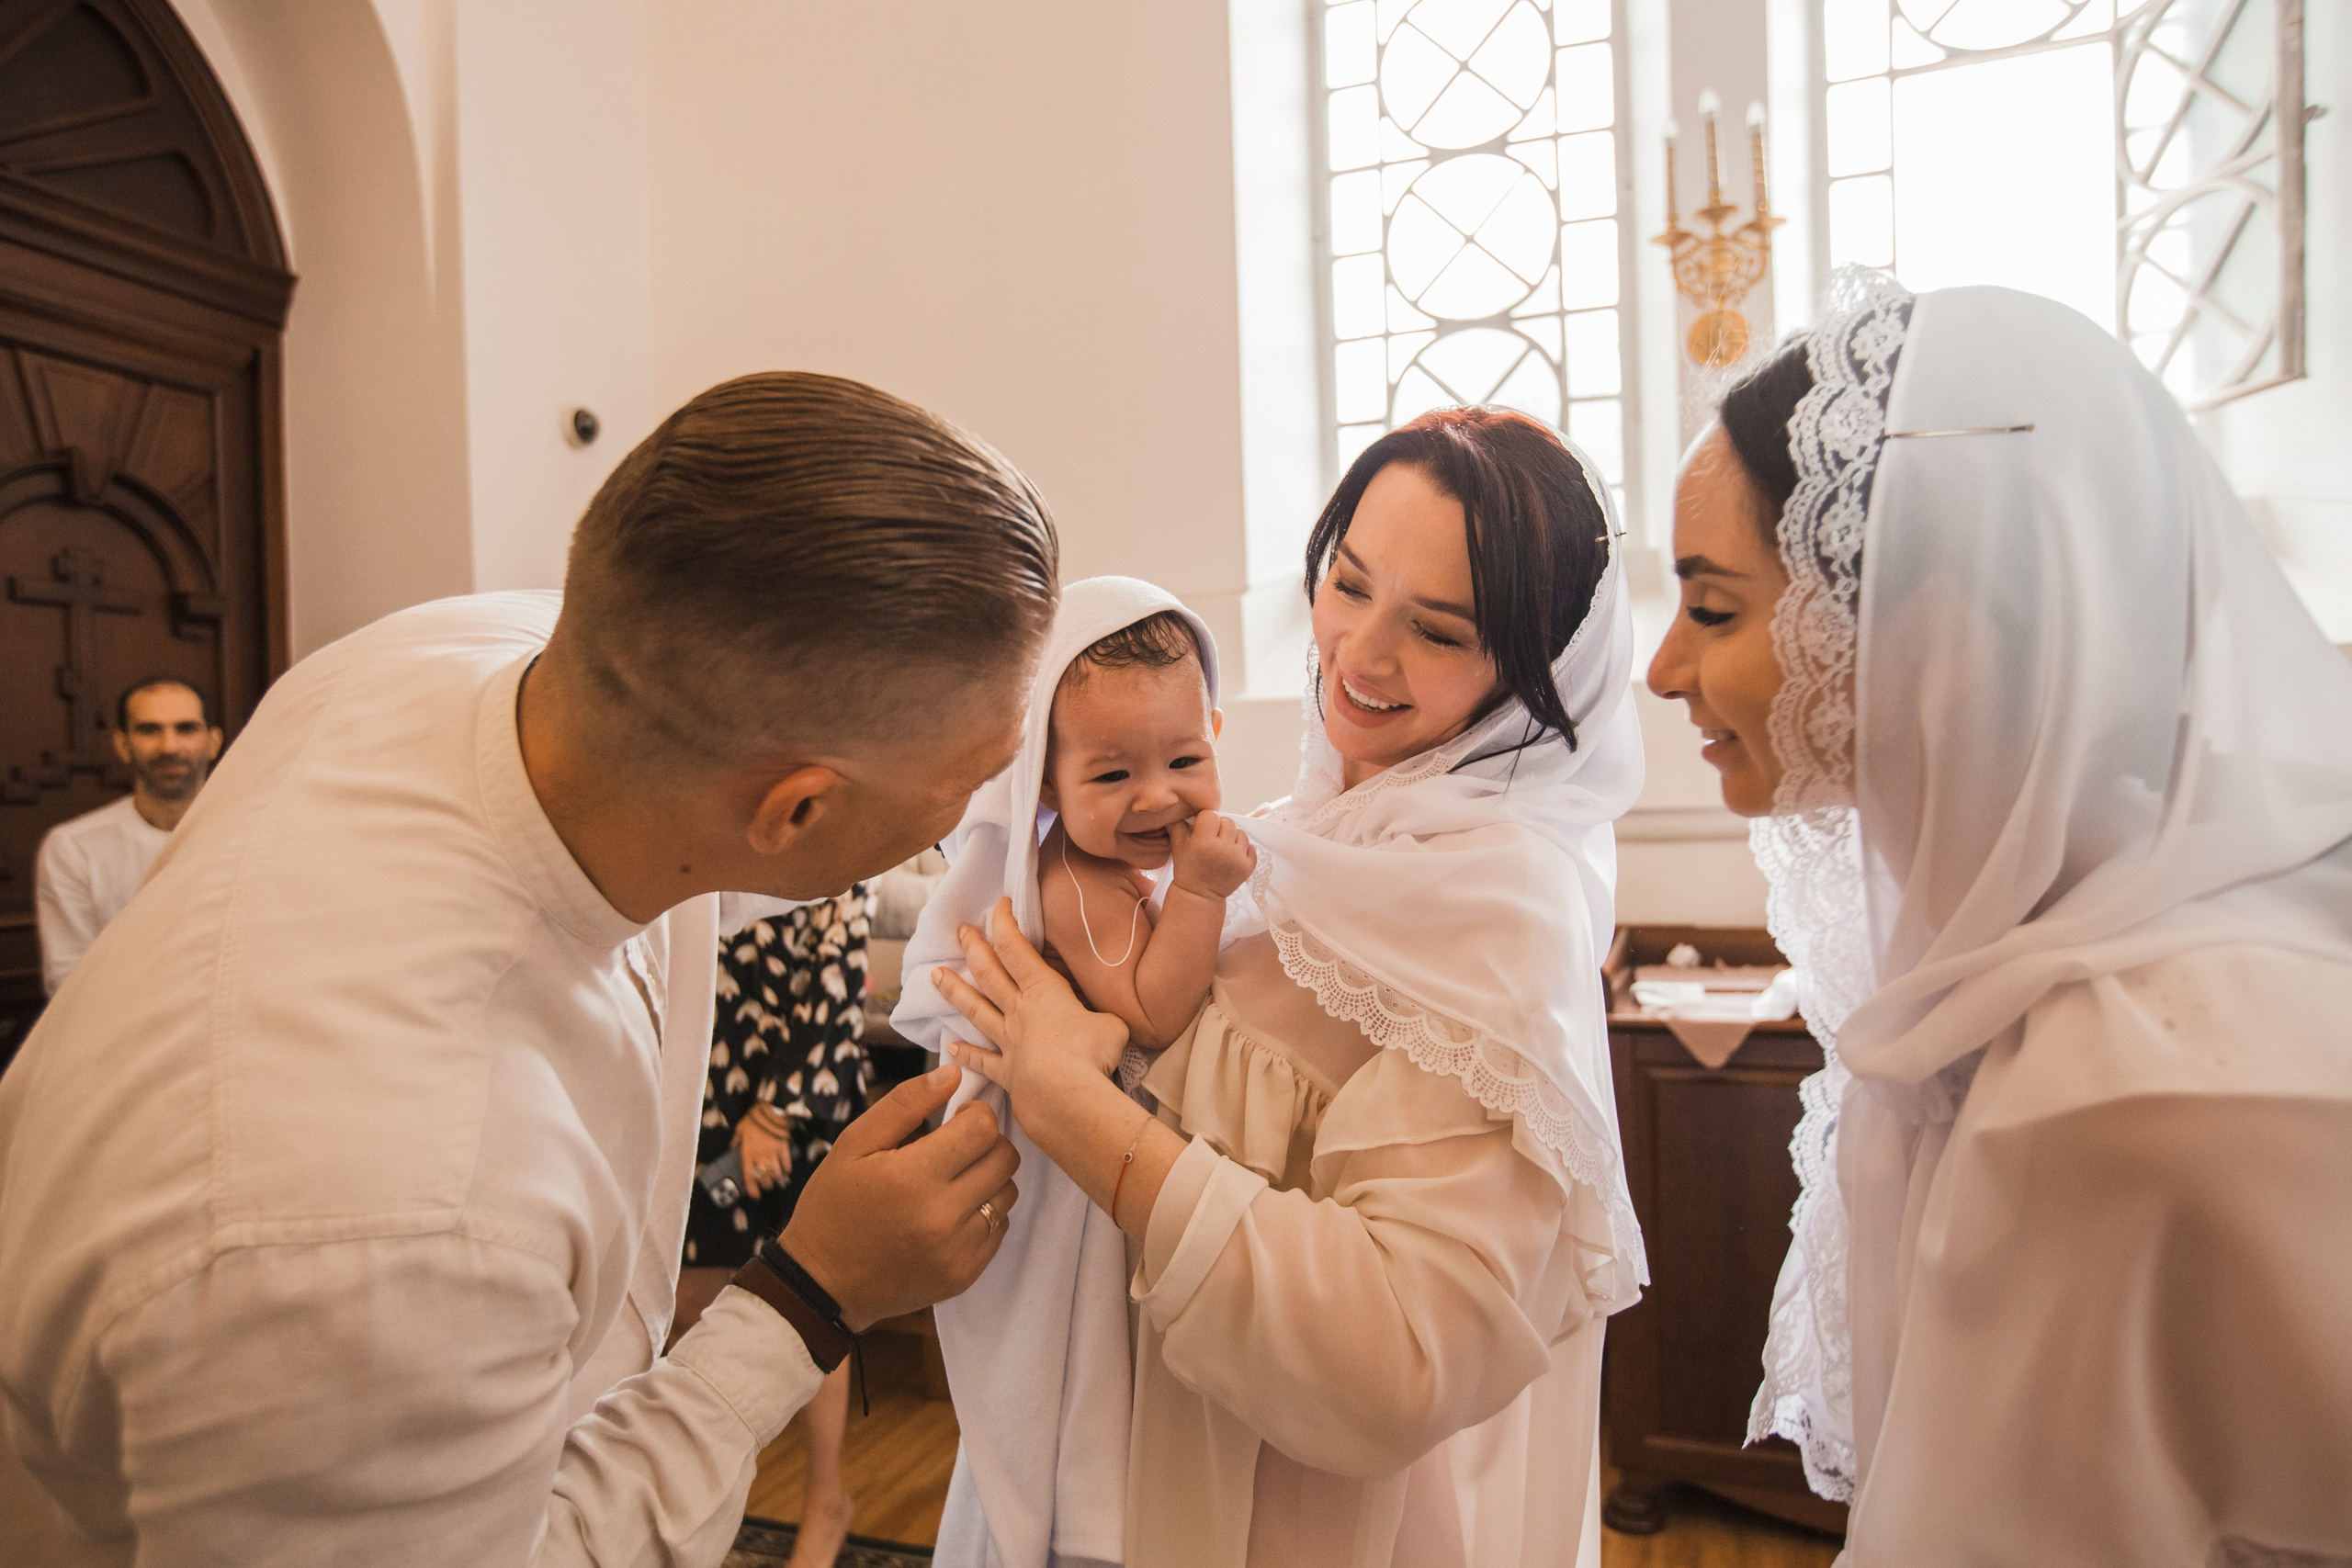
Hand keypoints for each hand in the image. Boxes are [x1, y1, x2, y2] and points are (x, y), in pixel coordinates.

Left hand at [733, 1114, 793, 1200]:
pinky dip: (787, 1169)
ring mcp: (773, 1153)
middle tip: (767, 1186)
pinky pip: (787, 1163)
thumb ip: (736, 1140)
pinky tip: (786, 1171)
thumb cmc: (754, 1119)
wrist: (771, 1109)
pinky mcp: (784, 1148)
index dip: (752, 1189)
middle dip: (766, 1185)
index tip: (755, 1195)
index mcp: (748, 1153)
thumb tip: (732, 1147)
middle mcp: (760, 1156)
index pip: (749, 1176)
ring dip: (777, 1179)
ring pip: (776, 1173)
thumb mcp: (740, 1129)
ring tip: (777, 1179)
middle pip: (764, 1178)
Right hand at [779, 1063, 1019, 1330]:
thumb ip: (906, 1104)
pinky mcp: (965, 1274)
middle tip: (956, 1149)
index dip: (973, 1114)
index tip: (955, 1120)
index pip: (983, 1128)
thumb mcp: (855, 1144)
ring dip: (988, 1179)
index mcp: (914, 1177)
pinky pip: (999, 1229)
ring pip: (1007, 1193)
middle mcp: (942, 1215)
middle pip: (1004, 1158)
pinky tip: (950, 1213)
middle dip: (986, 1143)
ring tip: (952, 1182)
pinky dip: (983, 1214)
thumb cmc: (833, 1207)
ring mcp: (957, 1250)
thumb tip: (954, 1072)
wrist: (823, 1284)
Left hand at [936, 899, 1128, 1130]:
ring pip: (976, 1011)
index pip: (1017, 949)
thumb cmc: (1090, 1051)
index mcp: (1043, 991)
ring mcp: (1009, 1042)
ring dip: (955, 992)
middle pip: (989, 973)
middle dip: (974, 948)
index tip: (999, 905)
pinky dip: (966, 1054)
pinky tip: (951, 1048)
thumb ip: (1102, 1017)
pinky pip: (983, 1061)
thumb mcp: (1112, 1024)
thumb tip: (1106, 1024)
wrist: (1066, 1095)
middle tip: (961, 930)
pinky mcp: (1007, 1073)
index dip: (1006, 924)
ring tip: (935, 976)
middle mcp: (1019, 1011)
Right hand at [1167, 810, 1255, 899]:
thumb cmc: (1188, 868)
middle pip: (1227, 822)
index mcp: (1203, 842)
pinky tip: (1233, 855)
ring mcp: (1238, 858)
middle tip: (1213, 839)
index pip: (1211, 815)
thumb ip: (1178, 824)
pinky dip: (1243, 849)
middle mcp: (1223, 849)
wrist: (1200, 895)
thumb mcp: (1177, 846)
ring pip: (1241, 833)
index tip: (1202, 830)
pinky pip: (1251, 847)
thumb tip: (1181, 809)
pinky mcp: (1248, 867)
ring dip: (1232, 837)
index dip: (1205, 821)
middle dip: (1219, 828)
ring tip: (1223, 847)